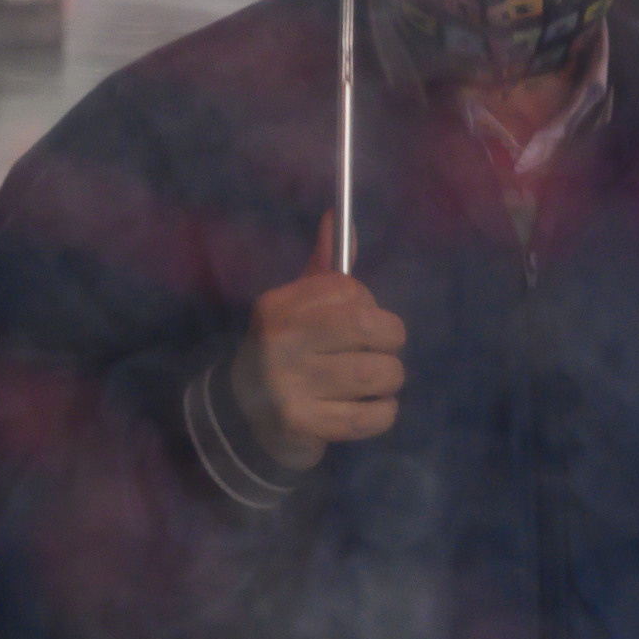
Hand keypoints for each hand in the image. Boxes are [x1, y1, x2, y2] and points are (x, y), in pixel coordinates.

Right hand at [229, 215, 405, 471]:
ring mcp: (287, 383)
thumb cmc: (288, 351)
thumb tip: (337, 216)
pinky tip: (378, 407)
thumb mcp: (298, 307)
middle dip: (392, 339)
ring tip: (383, 381)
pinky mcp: (302, 422)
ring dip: (391, 378)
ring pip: (374, 373)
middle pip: (367, 328)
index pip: (349, 290)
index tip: (365, 318)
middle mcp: (279, 340)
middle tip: (386, 350)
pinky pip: (368, 416)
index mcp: (279, 305)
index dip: (370, 303)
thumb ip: (324, 267)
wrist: (247, 415)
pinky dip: (385, 412)